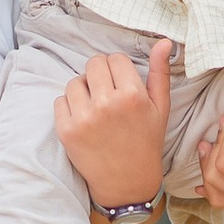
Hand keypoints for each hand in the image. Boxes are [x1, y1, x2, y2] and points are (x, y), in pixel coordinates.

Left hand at [55, 38, 173, 210]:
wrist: (127, 182)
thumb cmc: (146, 142)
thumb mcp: (160, 107)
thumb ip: (160, 72)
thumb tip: (163, 41)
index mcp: (132, 96)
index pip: (115, 59)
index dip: (119, 70)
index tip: (122, 85)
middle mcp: (106, 105)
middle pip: (93, 64)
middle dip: (100, 75)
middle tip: (107, 93)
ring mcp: (84, 118)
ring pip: (74, 82)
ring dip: (83, 90)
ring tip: (95, 107)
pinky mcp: (66, 131)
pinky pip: (59, 101)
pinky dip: (69, 107)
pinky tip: (84, 119)